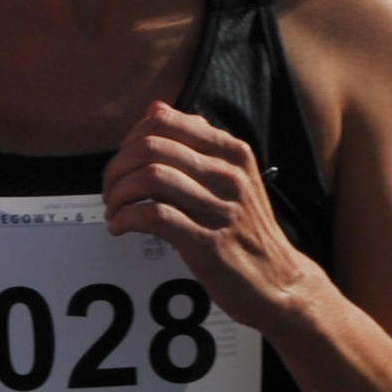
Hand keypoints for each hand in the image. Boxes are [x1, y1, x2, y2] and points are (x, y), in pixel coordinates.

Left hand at [106, 101, 315, 332]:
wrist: (280, 282)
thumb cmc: (248, 231)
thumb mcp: (233, 178)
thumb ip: (196, 144)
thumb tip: (154, 109)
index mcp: (233, 152)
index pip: (164, 121)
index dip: (130, 139)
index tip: (123, 162)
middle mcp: (230, 175)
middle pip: (152, 147)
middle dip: (117, 168)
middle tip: (111, 190)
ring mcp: (222, 210)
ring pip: (151, 178)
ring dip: (119, 194)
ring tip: (115, 210)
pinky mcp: (209, 245)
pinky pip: (155, 217)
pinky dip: (127, 218)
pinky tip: (122, 227)